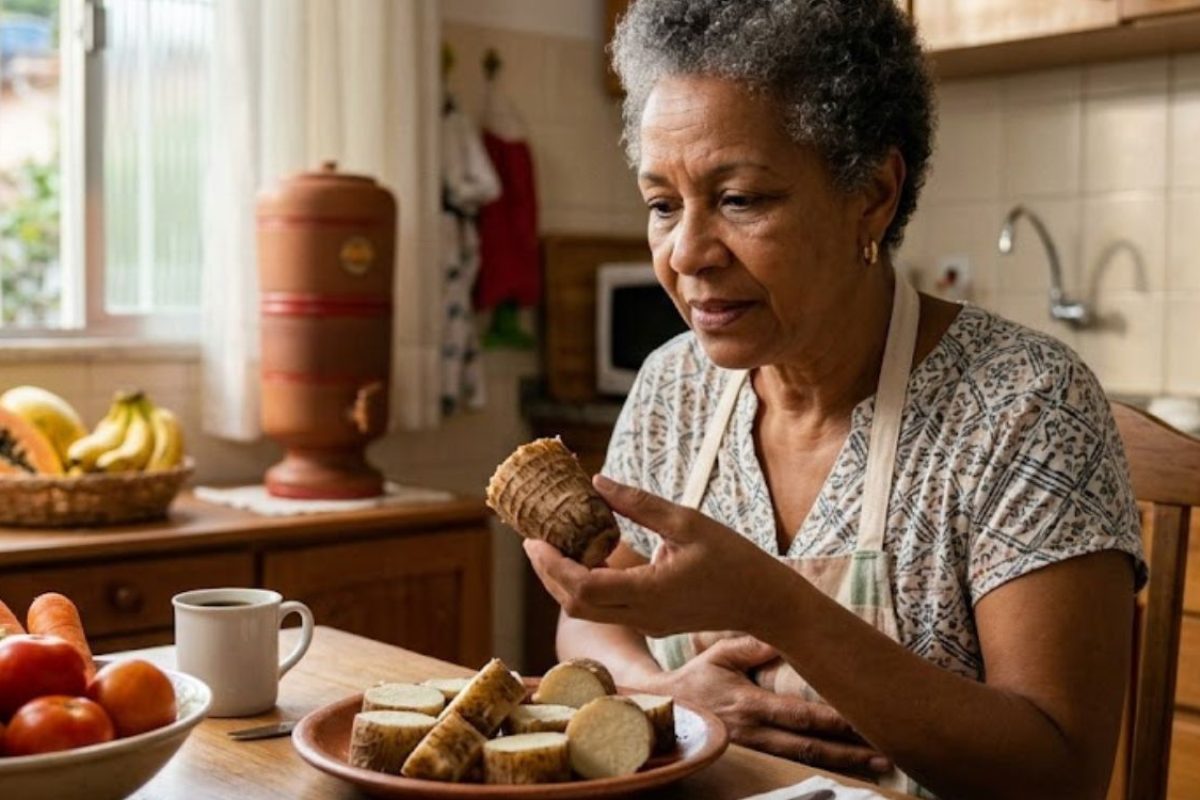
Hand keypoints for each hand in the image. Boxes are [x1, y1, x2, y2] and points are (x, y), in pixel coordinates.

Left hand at [523, 475, 795, 637]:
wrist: (765, 602)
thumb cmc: (733, 559)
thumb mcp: (687, 521)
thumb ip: (639, 505)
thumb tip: (597, 481)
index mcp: (649, 592)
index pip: (582, 587)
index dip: (552, 566)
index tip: (534, 540)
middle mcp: (642, 615)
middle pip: (576, 604)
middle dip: (549, 574)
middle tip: (535, 541)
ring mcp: (646, 623)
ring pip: (588, 610)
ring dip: (566, 581)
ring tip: (556, 546)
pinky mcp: (652, 623)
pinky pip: (607, 608)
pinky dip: (588, 586)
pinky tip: (590, 557)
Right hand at [654, 636, 891, 774]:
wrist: (661, 710)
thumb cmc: (695, 678)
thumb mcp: (719, 654)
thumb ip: (752, 646)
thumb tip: (785, 636)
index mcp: (748, 704)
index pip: (799, 715)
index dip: (833, 719)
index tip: (865, 719)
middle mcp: (753, 733)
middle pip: (809, 747)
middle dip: (849, 752)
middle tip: (887, 755)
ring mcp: (753, 753)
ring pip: (803, 763)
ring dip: (842, 765)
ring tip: (878, 766)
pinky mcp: (752, 763)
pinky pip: (790, 770)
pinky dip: (820, 771)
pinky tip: (845, 772)